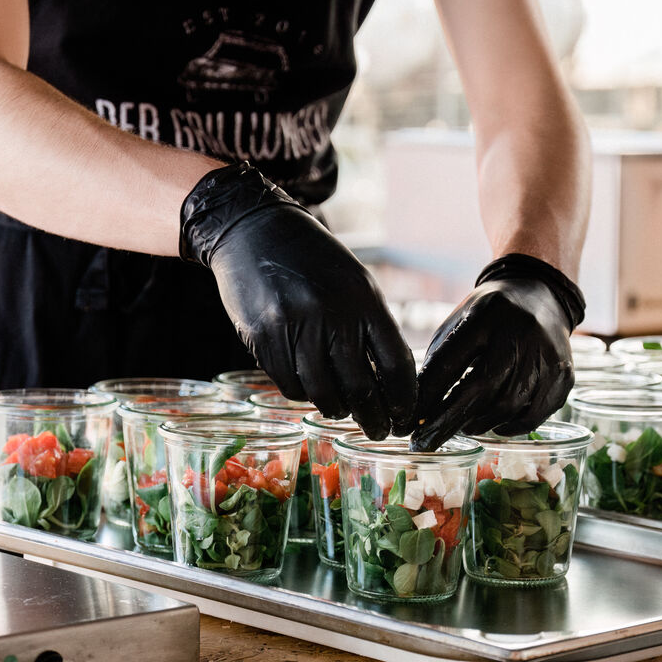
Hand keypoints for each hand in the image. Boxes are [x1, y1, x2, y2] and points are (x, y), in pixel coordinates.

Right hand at [180, 164, 414, 438]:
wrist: (255, 231)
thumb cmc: (315, 262)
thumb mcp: (356, 282)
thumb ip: (373, 327)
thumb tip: (391, 384)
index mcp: (364, 299)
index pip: (395, 364)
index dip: (403, 399)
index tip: (406, 417)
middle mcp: (331, 314)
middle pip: (361, 387)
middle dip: (374, 418)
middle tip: (380, 430)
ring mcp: (294, 327)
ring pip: (323, 393)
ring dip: (338, 409)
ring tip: (344, 411)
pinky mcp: (263, 337)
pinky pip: (290, 384)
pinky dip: (304, 394)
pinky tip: (312, 389)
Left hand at [411, 254, 584, 450]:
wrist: (540, 296)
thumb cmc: (488, 316)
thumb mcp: (459, 323)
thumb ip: (440, 361)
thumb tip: (418, 410)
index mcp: (484, 315)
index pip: (450, 363)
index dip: (427, 398)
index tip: (408, 424)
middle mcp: (520, 333)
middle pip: (482, 389)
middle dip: (449, 421)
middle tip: (428, 442)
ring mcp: (547, 355)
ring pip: (509, 406)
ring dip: (480, 424)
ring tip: (464, 426)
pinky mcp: (564, 375)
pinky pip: (534, 415)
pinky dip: (510, 427)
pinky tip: (495, 425)